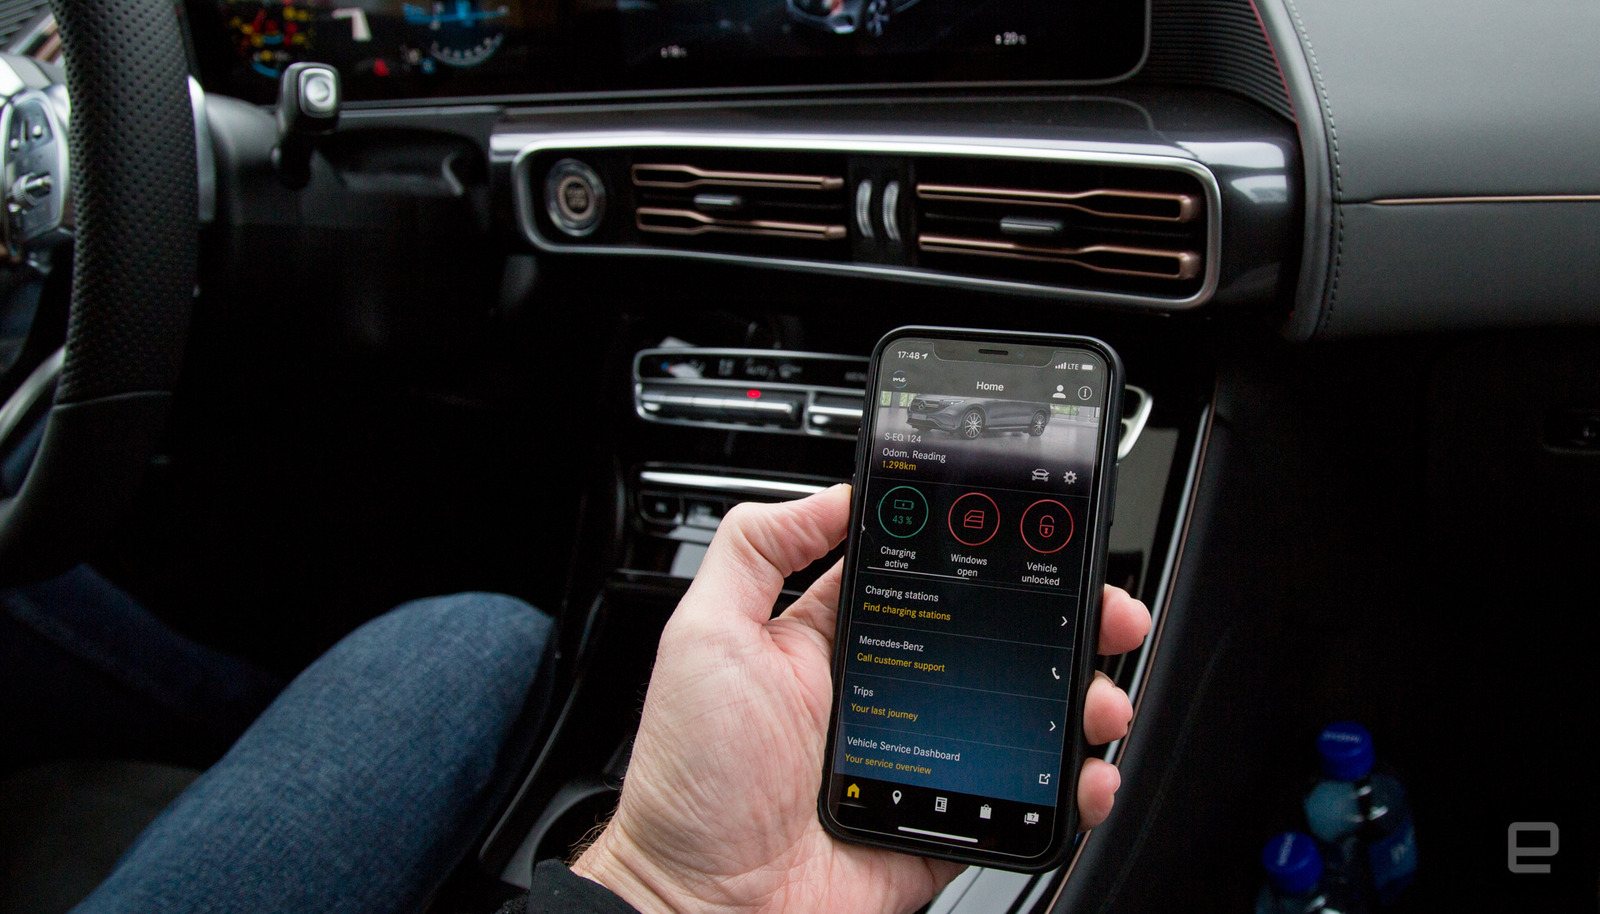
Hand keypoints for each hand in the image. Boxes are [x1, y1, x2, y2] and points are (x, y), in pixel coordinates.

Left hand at [571, 485, 1149, 913]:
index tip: (1039, 539)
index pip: (933, 578)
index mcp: (838, 642)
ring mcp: (925, 759)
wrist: (697, 900)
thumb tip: (834, 491)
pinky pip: (1024, 802)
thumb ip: (759, 550)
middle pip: (999, 642)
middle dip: (1065, 622)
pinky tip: (1086, 775)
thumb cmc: (691, 776)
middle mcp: (890, 693)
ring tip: (1099, 700)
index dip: (989, 557)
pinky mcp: (945, 822)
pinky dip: (1072, 789)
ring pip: (1026, 717)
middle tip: (1105, 614)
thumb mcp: (707, 635)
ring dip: (1082, 700)